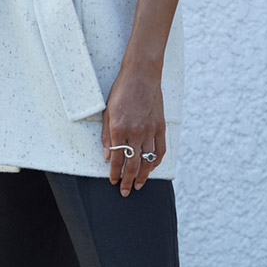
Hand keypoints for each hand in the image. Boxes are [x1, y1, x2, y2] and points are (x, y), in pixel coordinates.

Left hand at [100, 65, 165, 195]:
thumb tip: (107, 155)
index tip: (113, 182)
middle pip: (132, 164)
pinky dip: (156, 162)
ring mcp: (150, 130)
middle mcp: (135, 132)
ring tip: (138, 184)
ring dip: (143, 175)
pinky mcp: (160, 126)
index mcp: (119, 128)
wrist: (141, 75)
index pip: (117, 158)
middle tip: (125, 191)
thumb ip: (107, 135)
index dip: (114, 173)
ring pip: (147, 160)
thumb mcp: (107, 112)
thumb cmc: (122, 91)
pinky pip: (160, 150)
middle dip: (127, 180)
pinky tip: (151, 168)